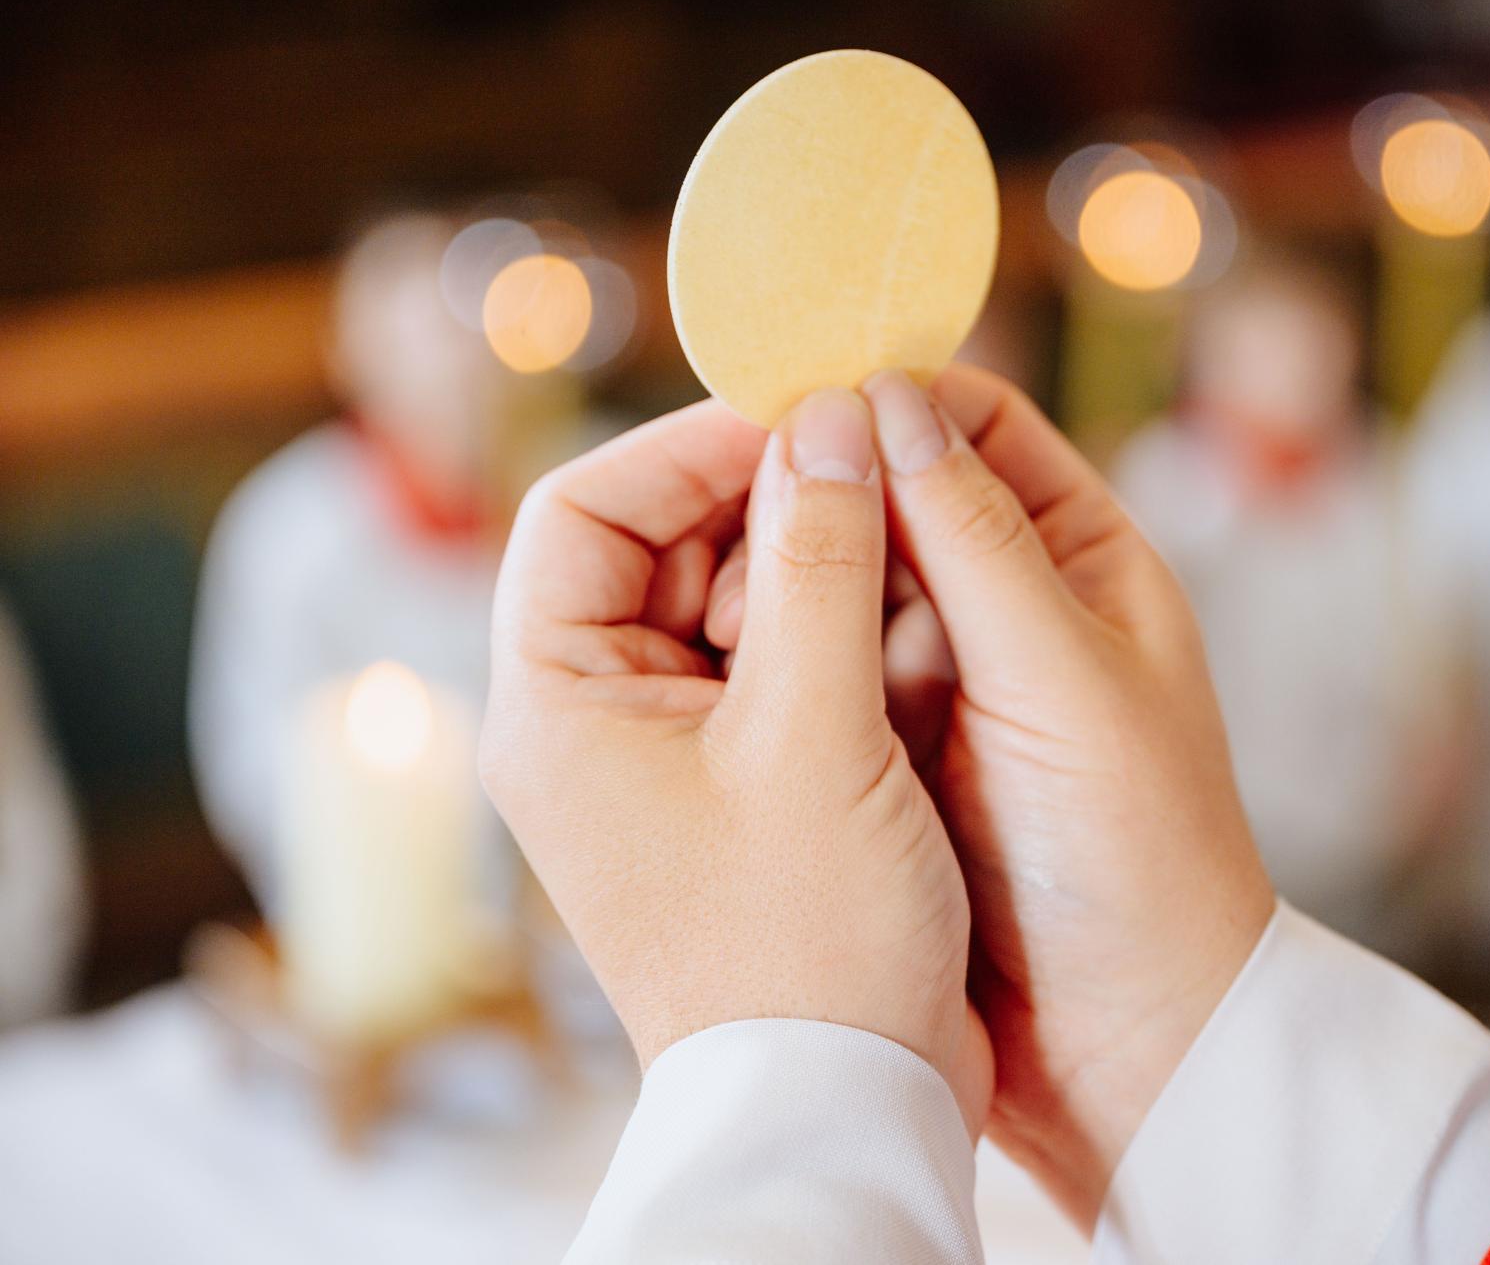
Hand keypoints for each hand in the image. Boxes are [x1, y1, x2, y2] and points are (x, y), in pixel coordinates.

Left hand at [480, 389, 991, 1128]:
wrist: (843, 1102)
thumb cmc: (806, 942)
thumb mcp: (817, 734)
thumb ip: (822, 562)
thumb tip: (828, 420)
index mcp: (557, 704)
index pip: (585, 510)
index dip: (688, 446)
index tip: (803, 416)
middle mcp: (591, 723)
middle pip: (658, 546)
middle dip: (764, 501)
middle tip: (870, 470)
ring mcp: (661, 760)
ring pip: (725, 602)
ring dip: (811, 568)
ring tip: (897, 562)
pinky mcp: (731, 790)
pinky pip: (769, 669)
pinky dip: (832, 638)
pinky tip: (903, 639)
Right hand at [709, 367, 1273, 1224]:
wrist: (1127, 1047)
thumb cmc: (1135, 855)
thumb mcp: (1062, 679)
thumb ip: (975, 539)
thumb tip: (889, 395)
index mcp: (1083, 562)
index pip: (975, 426)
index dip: (887, 397)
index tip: (788, 394)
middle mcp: (1011, 608)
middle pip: (889, 498)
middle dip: (819, 502)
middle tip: (740, 525)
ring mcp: (944, 683)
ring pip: (839, 587)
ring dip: (791, 590)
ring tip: (735, 619)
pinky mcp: (889, 754)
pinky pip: (818, 675)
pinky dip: (781, 666)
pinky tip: (736, 678)